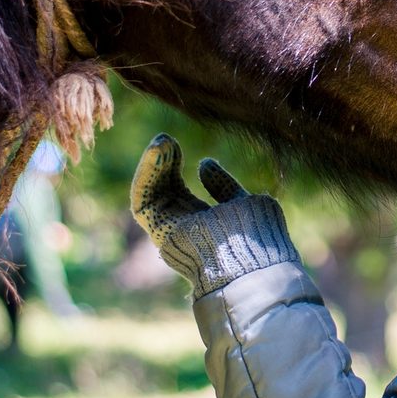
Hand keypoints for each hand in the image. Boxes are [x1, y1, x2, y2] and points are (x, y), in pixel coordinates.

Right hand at [130, 133, 249, 246]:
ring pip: (148, 195)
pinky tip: (154, 155)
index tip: (175, 145)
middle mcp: (181, 227)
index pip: (176, 188)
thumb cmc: (254, 237)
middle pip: (160, 190)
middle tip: (164, 139)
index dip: (172, 164)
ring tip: (159, 143)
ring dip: (149, 167)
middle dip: (159, 163)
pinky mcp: (162, 233)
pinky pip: (142, 204)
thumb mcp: (238, 202)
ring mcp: (170, 231)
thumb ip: (222, 185)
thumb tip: (204, 162)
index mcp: (199, 221)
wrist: (254, 258)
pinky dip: (145, 178)